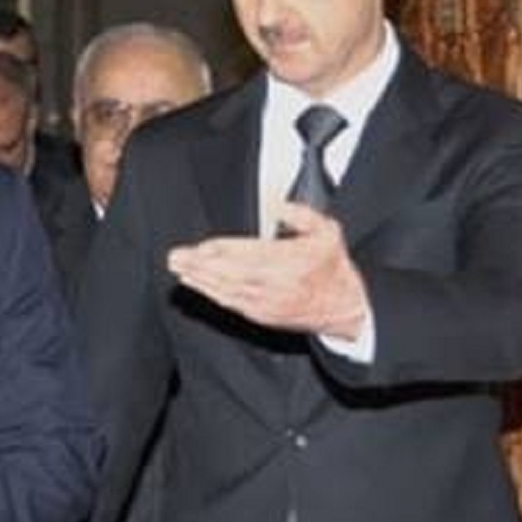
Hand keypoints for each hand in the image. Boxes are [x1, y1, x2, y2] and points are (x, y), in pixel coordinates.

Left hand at [166, 202, 368, 338]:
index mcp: (290, 261)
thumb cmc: (332, 267)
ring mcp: (267, 303)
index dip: (221, 250)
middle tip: (177, 257)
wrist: (345, 307)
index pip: (247, 254)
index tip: (201, 246)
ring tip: (179, 268)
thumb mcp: (328, 232)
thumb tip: (279, 205)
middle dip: (200, 265)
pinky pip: (231, 304)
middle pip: (229, 273)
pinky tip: (197, 285)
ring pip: (226, 290)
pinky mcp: (262, 315)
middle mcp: (276, 284)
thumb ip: (302, 215)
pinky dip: (211, 294)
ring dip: (200, 280)